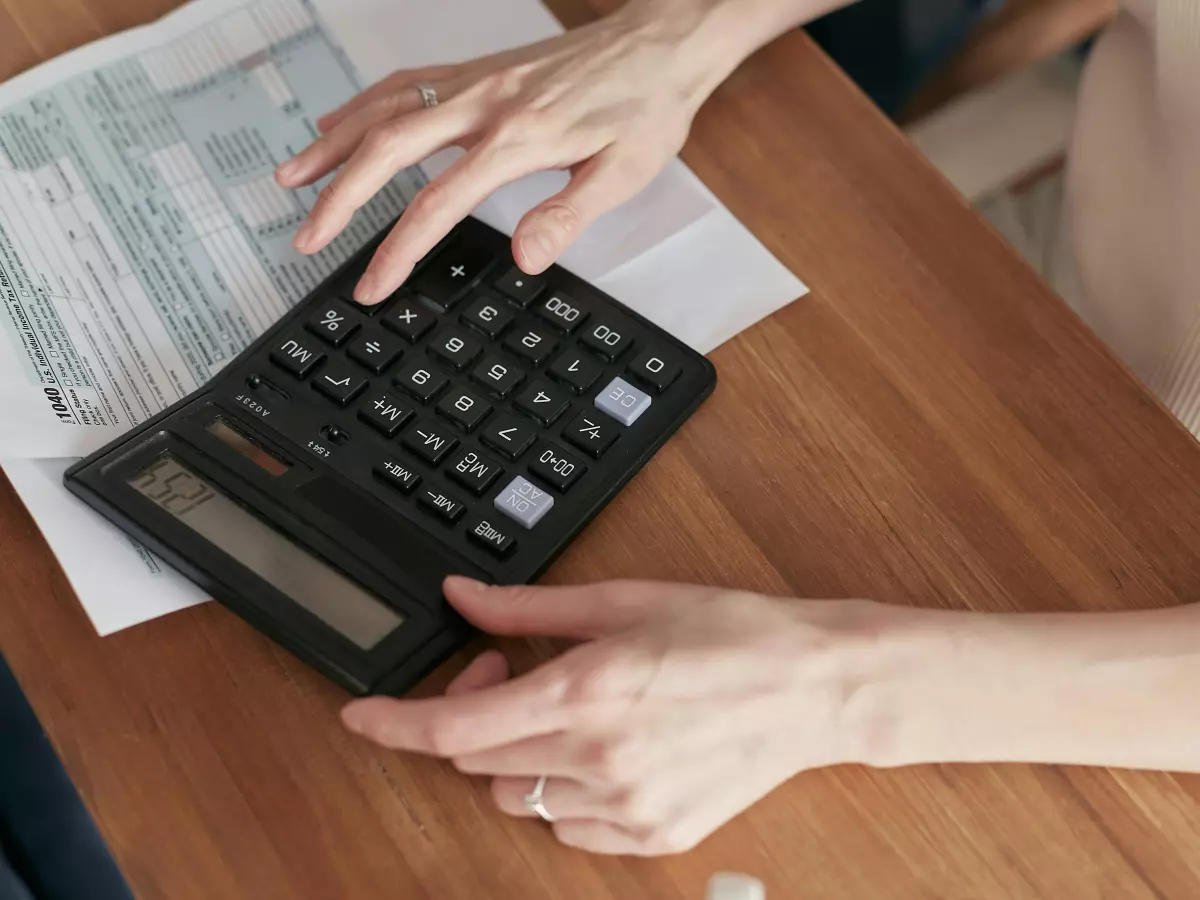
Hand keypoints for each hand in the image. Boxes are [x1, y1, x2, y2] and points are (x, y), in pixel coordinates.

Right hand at [273, 0, 755, 304]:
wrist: (661, 45)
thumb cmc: (646, 107)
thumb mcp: (623, 173)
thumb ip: (568, 216)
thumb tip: (525, 258)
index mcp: (518, 138)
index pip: (437, 204)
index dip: (397, 251)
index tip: (371, 286)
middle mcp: (484, 103)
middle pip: (387, 150)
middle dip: (338, 199)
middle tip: (305, 239)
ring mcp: (475, 81)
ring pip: (383, 108)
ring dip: (331, 144)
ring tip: (290, 179)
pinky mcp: (477, 71)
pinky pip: (403, 84)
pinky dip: (361, 105)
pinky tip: (338, 122)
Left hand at [341, 576, 888, 855]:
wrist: (812, 687)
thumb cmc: (728, 634)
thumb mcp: (622, 601)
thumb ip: (528, 608)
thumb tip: (461, 598)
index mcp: (583, 693)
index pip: (452, 730)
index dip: (393, 725)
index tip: (361, 716)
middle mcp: (596, 759)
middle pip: (478, 762)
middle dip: (471, 716)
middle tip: (505, 671)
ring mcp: (625, 807)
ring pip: (517, 798)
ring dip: (516, 755)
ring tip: (565, 713)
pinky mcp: (652, 836)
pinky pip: (568, 828)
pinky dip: (561, 792)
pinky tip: (601, 753)